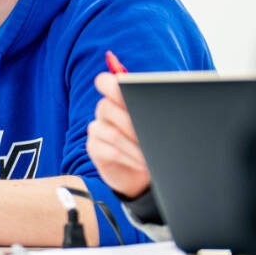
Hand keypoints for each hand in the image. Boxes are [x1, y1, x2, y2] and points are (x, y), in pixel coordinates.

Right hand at [86, 71, 151, 201]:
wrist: (141, 171)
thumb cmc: (151, 141)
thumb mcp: (154, 122)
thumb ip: (153, 107)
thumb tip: (161, 101)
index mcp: (116, 98)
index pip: (105, 83)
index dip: (112, 85)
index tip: (127, 90)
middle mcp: (103, 112)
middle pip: (106, 108)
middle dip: (131, 121)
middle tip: (151, 132)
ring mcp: (97, 130)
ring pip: (113, 134)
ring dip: (135, 145)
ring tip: (153, 153)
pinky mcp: (94, 149)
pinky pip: (111, 151)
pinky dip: (130, 158)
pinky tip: (143, 164)